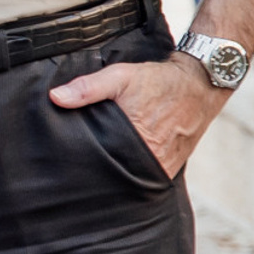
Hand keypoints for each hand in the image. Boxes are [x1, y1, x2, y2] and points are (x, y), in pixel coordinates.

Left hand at [46, 52, 222, 178]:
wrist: (198, 84)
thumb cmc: (158, 80)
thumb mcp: (120, 76)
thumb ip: (87, 88)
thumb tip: (55, 98)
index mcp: (138, 144)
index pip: (102, 164)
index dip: (84, 163)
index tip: (67, 162)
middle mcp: (153, 161)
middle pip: (116, 173)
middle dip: (98, 169)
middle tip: (75, 168)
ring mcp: (163, 167)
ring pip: (130, 176)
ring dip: (116, 171)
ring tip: (96, 168)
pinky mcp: (170, 167)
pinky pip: (146, 175)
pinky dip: (133, 170)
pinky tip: (119, 164)